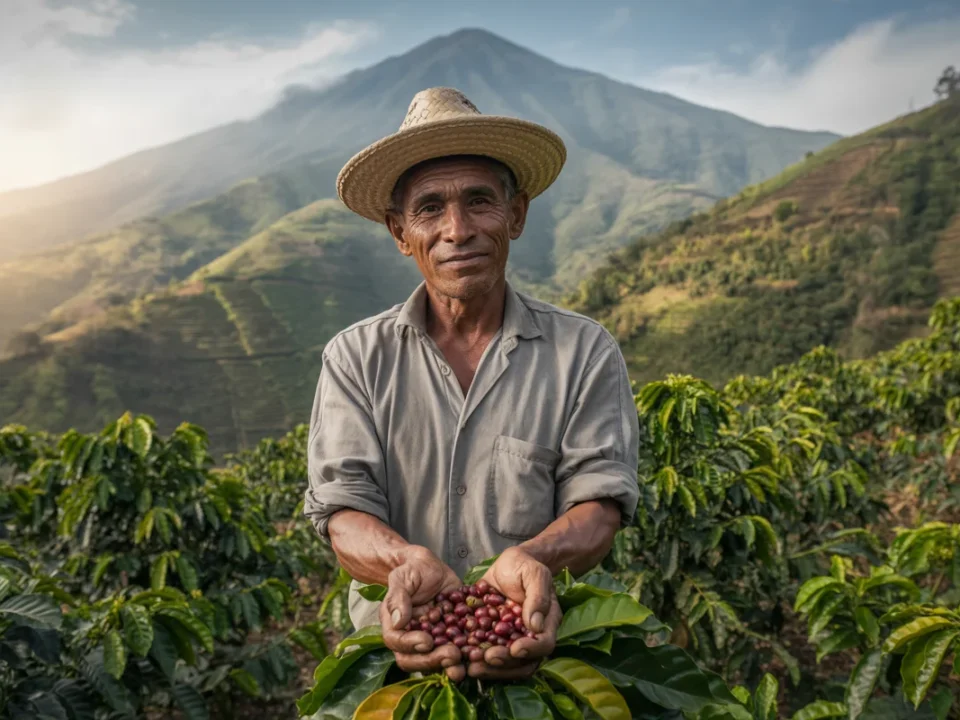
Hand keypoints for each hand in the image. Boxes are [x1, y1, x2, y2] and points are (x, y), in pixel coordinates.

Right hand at [378, 546, 464, 680]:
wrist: (432, 567)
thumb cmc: (413, 571)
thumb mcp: (402, 578)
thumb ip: (398, 598)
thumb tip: (399, 622)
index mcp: (395, 627)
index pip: (397, 642)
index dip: (410, 645)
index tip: (426, 641)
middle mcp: (412, 639)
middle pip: (416, 659)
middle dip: (434, 660)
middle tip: (451, 654)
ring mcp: (433, 640)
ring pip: (437, 660)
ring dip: (451, 664)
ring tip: (464, 661)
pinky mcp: (452, 637)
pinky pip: (458, 649)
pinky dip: (468, 653)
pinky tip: (479, 651)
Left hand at [467, 546, 561, 678]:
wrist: (507, 564)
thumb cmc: (525, 566)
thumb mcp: (534, 574)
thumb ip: (538, 597)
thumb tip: (535, 625)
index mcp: (545, 623)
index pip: (544, 644)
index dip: (531, 650)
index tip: (515, 649)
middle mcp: (529, 637)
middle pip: (522, 662)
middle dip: (504, 663)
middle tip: (485, 659)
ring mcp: (510, 639)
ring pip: (504, 663)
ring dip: (488, 667)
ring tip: (470, 663)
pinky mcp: (491, 638)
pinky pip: (484, 652)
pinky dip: (473, 655)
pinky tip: (459, 652)